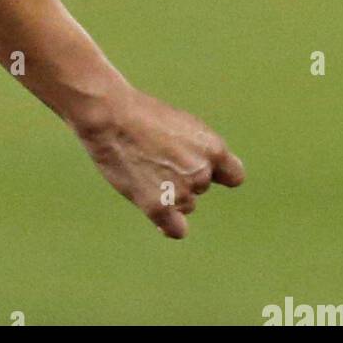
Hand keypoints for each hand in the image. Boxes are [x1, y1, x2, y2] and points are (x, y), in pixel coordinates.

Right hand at [72, 83, 244, 237]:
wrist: (109, 115)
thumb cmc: (139, 113)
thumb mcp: (179, 124)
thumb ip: (194, 150)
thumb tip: (201, 173)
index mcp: (213, 148)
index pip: (233, 176)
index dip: (217, 174)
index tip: (202, 170)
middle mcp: (202, 173)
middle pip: (200, 188)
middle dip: (182, 179)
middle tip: (154, 159)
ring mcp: (181, 192)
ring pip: (184, 205)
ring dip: (169, 195)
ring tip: (141, 170)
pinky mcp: (159, 207)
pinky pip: (175, 228)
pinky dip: (167, 224)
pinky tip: (157, 215)